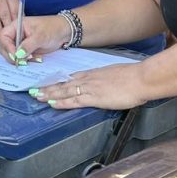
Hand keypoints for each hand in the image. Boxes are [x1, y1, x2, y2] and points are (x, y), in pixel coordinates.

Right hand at [0, 14, 69, 63]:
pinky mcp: (25, 51)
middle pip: (4, 47)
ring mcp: (19, 43)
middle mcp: (15, 35)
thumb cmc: (52, 28)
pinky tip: (36, 59)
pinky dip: (26, 61)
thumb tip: (18, 55)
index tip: (15, 55)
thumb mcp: (40, 36)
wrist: (64, 32)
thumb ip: (28, 45)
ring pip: (11, 55)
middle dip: (11, 56)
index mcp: (15, 26)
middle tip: (22, 61)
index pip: (3, 36)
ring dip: (19, 60)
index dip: (7, 47)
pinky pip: (20, 59)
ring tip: (33, 59)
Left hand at [34, 63, 149, 110]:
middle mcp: (89, 79)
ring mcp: (90, 88)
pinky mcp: (94, 97)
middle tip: (35, 91)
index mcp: (94, 74)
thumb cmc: (133, 78)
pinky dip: (62, 102)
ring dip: (50, 94)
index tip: (50, 84)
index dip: (60, 82)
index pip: (72, 78)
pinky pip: (74, 100)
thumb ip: (108, 81)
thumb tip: (106, 86)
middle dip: (49, 88)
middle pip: (65, 84)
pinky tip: (52, 103)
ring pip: (65, 91)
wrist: (141, 78)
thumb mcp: (117, 76)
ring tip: (37, 97)